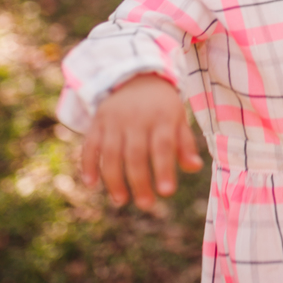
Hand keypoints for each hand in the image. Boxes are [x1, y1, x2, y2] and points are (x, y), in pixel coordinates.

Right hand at [81, 73, 202, 210]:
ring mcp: (114, 119)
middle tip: (146, 205)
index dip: (164, 169)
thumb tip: (194, 167)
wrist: (136, 76)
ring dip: (114, 180)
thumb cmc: (162, 106)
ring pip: (111, 153)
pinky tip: (91, 184)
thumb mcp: (179, 118)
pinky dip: (88, 164)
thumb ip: (185, 144)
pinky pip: (90, 145)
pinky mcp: (97, 121)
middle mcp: (137, 118)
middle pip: (136, 154)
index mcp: (162, 117)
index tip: (166, 193)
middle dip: (140, 182)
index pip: (163, 147)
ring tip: (121, 200)